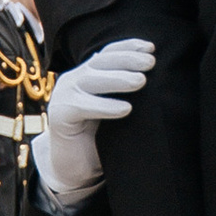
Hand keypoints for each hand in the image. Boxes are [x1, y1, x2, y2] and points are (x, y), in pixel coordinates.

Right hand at [34, 36, 155, 204]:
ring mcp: (63, 96)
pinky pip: (82, 106)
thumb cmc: (100, 139)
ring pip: (90, 80)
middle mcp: (73, 80)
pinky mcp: (59, 116)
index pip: (107, 53)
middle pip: (100, 62)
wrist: (74, 168)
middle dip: (127, 59)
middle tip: (151, 63)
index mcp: (87, 75)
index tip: (152, 47)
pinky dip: (105, 107)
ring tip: (141, 81)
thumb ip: (126, 93)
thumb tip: (155, 77)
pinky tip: (126, 109)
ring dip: (118, 79)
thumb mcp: (115, 110)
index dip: (128, 47)